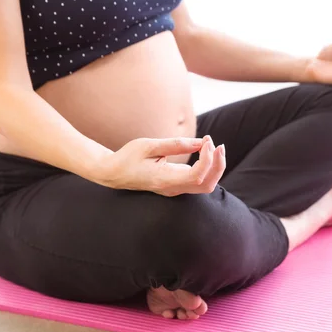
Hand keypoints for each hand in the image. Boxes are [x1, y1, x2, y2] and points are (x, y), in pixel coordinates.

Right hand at [96, 135, 225, 196]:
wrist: (114, 173)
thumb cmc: (128, 157)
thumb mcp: (149, 146)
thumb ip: (176, 145)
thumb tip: (201, 143)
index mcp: (165, 180)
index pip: (197, 176)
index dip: (207, 160)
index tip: (207, 142)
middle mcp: (173, 189)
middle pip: (207, 185)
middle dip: (218, 165)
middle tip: (217, 144)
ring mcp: (176, 189)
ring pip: (207, 185)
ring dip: (215, 167)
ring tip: (213, 146)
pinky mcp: (178, 185)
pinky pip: (200, 181)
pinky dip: (208, 167)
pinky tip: (206, 151)